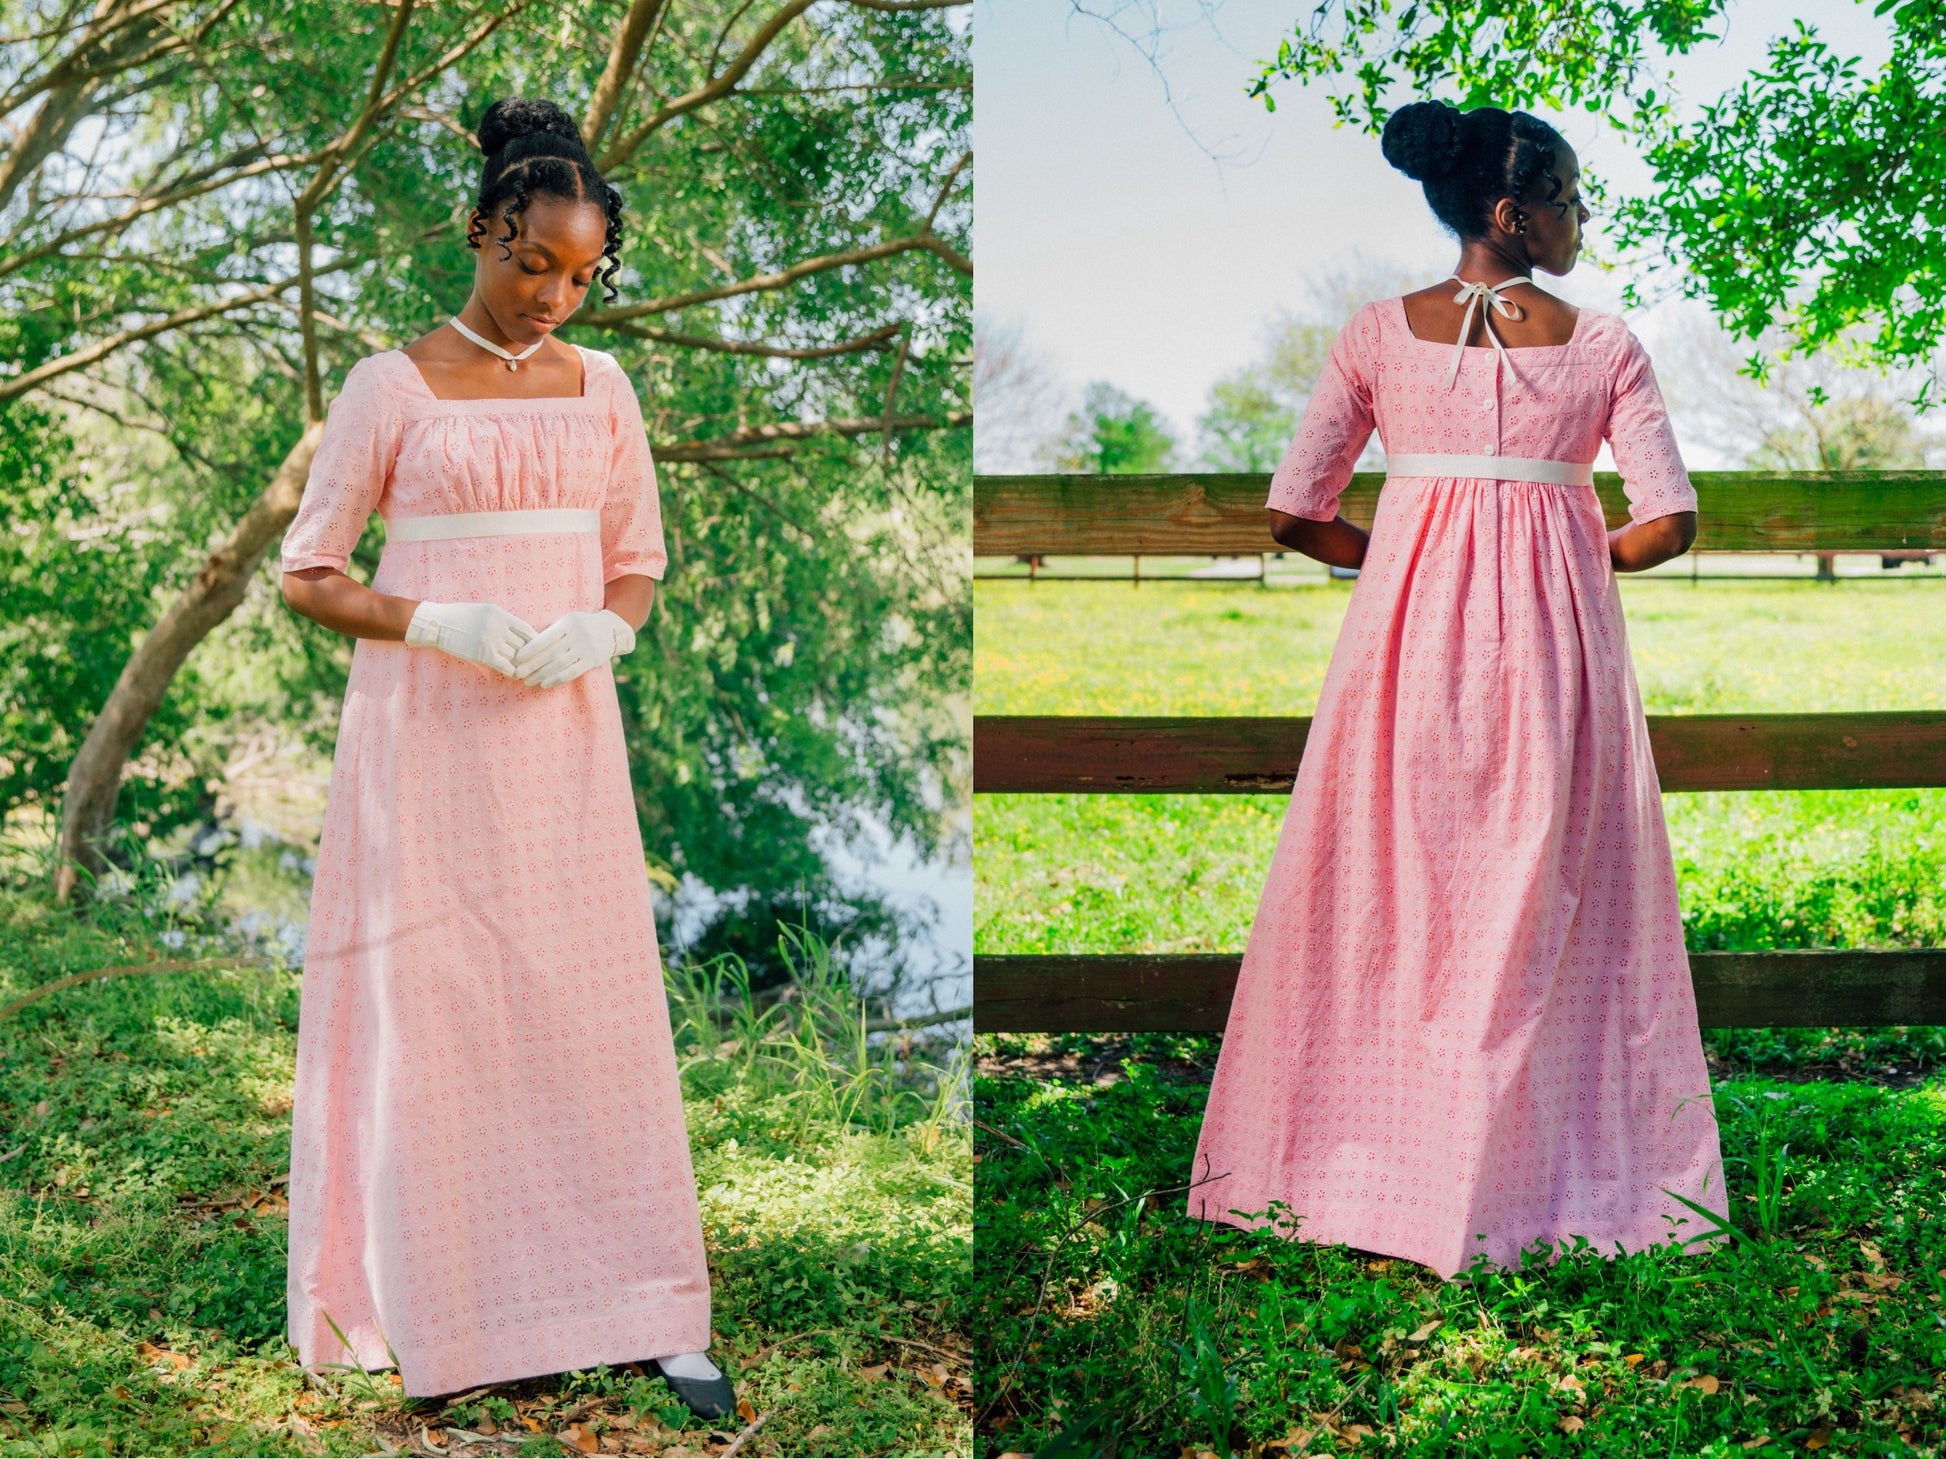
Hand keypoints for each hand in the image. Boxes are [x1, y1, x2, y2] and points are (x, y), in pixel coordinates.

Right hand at [403, 601, 536, 676]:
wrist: (437, 624)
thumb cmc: (460, 617)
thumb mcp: (485, 611)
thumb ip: (503, 620)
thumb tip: (520, 633)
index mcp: (501, 614)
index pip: (527, 630)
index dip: (536, 641)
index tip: (540, 649)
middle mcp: (499, 626)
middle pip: (524, 644)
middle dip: (531, 656)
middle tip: (540, 665)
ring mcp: (491, 640)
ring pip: (516, 656)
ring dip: (523, 665)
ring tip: (530, 673)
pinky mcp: (483, 654)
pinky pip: (505, 665)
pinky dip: (513, 672)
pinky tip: (516, 676)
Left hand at [511, 608, 635, 689]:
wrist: (611, 630)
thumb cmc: (582, 624)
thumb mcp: (569, 620)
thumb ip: (552, 631)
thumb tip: (528, 646)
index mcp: (568, 623)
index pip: (546, 638)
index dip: (530, 649)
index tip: (517, 658)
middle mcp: (577, 636)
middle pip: (550, 653)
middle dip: (532, 665)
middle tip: (517, 673)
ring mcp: (585, 649)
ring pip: (559, 665)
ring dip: (541, 675)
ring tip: (527, 681)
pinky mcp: (591, 661)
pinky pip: (571, 672)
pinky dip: (556, 679)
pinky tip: (544, 684)